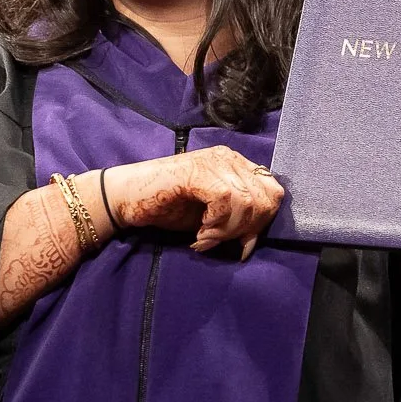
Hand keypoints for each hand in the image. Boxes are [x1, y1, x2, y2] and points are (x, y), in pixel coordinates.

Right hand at [104, 145, 285, 259]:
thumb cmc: (166, 206)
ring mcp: (214, 161)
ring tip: (204, 238)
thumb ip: (236, 223)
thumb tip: (252, 243)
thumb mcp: (211, 219)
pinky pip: (226, 199)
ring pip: (248, 201)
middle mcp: (228, 157)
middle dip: (247, 228)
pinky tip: (199, 233)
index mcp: (236, 164)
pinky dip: (216, 225)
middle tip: (218, 240)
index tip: (240, 241)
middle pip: (266, 197)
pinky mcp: (198, 171)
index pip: (273, 191)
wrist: (127, 198)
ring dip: (227, 230)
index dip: (262, 221)